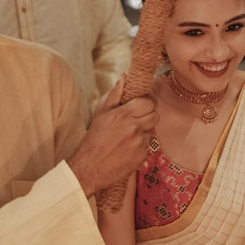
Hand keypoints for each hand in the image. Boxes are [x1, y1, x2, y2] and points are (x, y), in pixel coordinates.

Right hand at [68, 75, 156, 196]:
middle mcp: (133, 127)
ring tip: (126, 139)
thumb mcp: (101, 114)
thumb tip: (124, 76)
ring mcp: (139, 143)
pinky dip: (139, 148)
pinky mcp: (141, 156)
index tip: (142, 106)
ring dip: (142, 134)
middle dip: (148, 117)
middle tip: (137, 122)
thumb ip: (115, 95)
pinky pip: (147, 147)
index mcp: (123, 114)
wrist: (89, 168)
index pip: (148, 102)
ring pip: (150, 132)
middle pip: (155, 116)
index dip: (147, 103)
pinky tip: (126, 151)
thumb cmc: (93, 139)